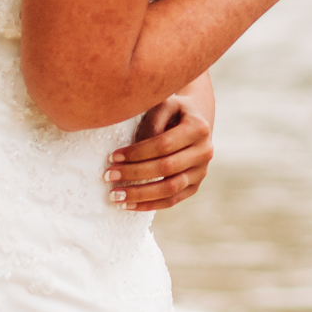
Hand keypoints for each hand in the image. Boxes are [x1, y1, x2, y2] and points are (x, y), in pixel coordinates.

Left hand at [106, 86, 214, 211]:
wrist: (196, 120)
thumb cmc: (173, 112)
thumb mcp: (164, 105)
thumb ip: (152, 123)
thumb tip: (135, 152)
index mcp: (198, 128)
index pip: (164, 145)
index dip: (137, 153)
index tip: (112, 157)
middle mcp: (204, 152)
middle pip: (166, 168)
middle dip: (134, 173)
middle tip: (108, 176)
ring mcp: (201, 171)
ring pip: (170, 189)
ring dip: (140, 194)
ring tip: (116, 196)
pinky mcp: (194, 186)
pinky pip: (172, 200)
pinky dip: (150, 205)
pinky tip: (129, 205)